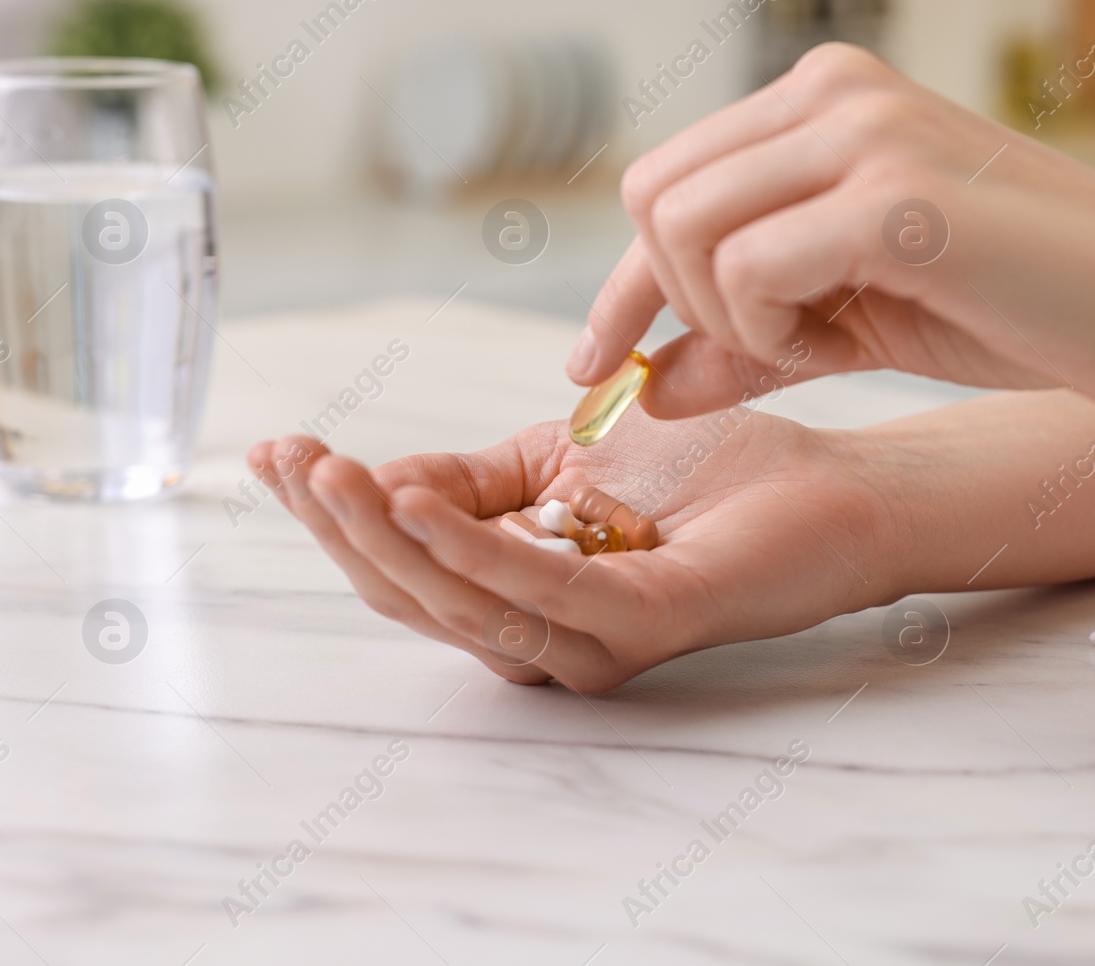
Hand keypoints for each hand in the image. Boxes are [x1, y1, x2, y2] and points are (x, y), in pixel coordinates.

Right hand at [246, 408, 898, 691]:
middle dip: (340, 529)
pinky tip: (410, 501)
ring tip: (330, 473)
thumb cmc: (704, 469)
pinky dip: (465, 547)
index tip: (273, 453)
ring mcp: (586, 640)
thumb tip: (382, 480)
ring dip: (384, 538)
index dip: (332, 513)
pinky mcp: (632, 627)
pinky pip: (530, 592)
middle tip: (291, 461)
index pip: (403, 563)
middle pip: (412, 594)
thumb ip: (472, 478)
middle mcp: (542, 632)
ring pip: (456, 600)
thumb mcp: (560, 453)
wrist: (822, 485)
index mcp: (518, 591)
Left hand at [569, 43, 1094, 417]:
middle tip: (768, 352)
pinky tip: (841, 343)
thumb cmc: (1020, 306)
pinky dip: (767, 333)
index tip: (599, 366)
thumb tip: (642, 384)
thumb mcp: (855, 319)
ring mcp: (862, 132)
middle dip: (677, 304)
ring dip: (726, 318)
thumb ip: (747, 340)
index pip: (666, 181)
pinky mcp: (891, 194)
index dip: (624, 286)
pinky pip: (747, 272)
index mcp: (823, 97)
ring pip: (686, 229)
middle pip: (655, 199)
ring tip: (822, 342)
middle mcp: (832, 91)